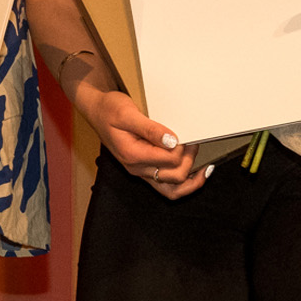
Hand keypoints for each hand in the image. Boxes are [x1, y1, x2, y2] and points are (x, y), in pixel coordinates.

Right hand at [74, 78, 204, 198]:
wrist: (96, 111)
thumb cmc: (109, 110)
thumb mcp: (128, 114)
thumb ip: (150, 129)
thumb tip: (172, 141)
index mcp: (133, 156)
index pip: (169, 161)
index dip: (183, 149)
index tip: (188, 135)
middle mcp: (137, 168)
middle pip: (175, 177)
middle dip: (190, 162)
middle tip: (195, 143)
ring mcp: (140, 172)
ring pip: (172, 190)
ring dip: (190, 181)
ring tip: (204, 169)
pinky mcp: (144, 170)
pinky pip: (166, 186)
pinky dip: (183, 183)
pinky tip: (194, 173)